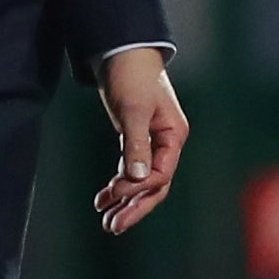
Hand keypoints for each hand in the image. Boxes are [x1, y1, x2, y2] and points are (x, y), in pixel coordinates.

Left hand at [93, 47, 187, 234]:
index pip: (161, 173)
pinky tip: (104, 198)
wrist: (120, 51)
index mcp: (173, 136)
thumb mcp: (133, 108)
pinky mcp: (136, 138)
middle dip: (134, 207)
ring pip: (142, 181)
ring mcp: (152, 142)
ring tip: (106, 221)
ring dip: (125, 201)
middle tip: (112, 226)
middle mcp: (166, 143)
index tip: (116, 192)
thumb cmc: (130, 75)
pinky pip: (131, 169)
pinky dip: (119, 184)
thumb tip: (137, 176)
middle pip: (154, 185)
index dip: (139, 188)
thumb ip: (136, 143)